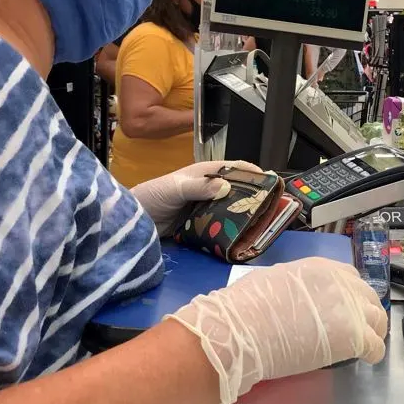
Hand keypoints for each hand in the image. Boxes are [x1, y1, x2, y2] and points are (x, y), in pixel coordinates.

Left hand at [131, 160, 263, 236]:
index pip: (232, 168)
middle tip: (270, 204)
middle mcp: (206, 189)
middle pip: (235, 190)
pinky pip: (218, 225)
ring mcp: (203, 207)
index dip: (251, 171)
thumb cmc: (151, 196)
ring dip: (241, 214)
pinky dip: (228, 229)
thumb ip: (198, 187)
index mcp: (203, 174)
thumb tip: (225, 186)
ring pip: (229, 208)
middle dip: (252, 195)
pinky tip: (239, 235)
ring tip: (259, 221)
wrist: (132, 222)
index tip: (269, 178)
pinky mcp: (198, 225)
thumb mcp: (175, 188)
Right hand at [166, 258, 387, 403]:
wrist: (243, 330)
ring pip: (378, 319)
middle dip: (365, 312)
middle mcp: (341, 284)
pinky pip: (375, 346)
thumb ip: (292, 286)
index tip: (344, 308)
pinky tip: (365, 359)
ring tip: (364, 344)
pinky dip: (372, 353)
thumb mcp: (272, 280)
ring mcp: (350, 310)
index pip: (350, 277)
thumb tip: (292, 297)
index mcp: (320, 268)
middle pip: (368, 297)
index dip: (350, 294)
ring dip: (373, 331)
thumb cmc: (246, 307)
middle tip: (357, 328)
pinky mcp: (353, 338)